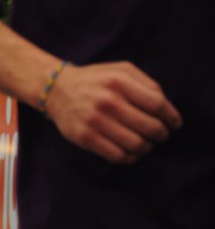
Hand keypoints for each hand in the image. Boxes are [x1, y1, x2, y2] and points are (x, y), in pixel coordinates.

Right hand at [46, 61, 181, 164]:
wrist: (56, 89)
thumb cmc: (95, 80)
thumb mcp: (120, 70)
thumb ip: (146, 83)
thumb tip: (165, 106)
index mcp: (118, 81)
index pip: (158, 105)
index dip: (171, 117)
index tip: (173, 123)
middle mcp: (107, 101)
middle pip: (151, 128)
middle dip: (161, 134)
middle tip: (159, 134)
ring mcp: (95, 120)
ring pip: (137, 145)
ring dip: (147, 147)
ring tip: (144, 143)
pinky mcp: (85, 137)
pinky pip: (119, 156)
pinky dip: (130, 157)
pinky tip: (130, 151)